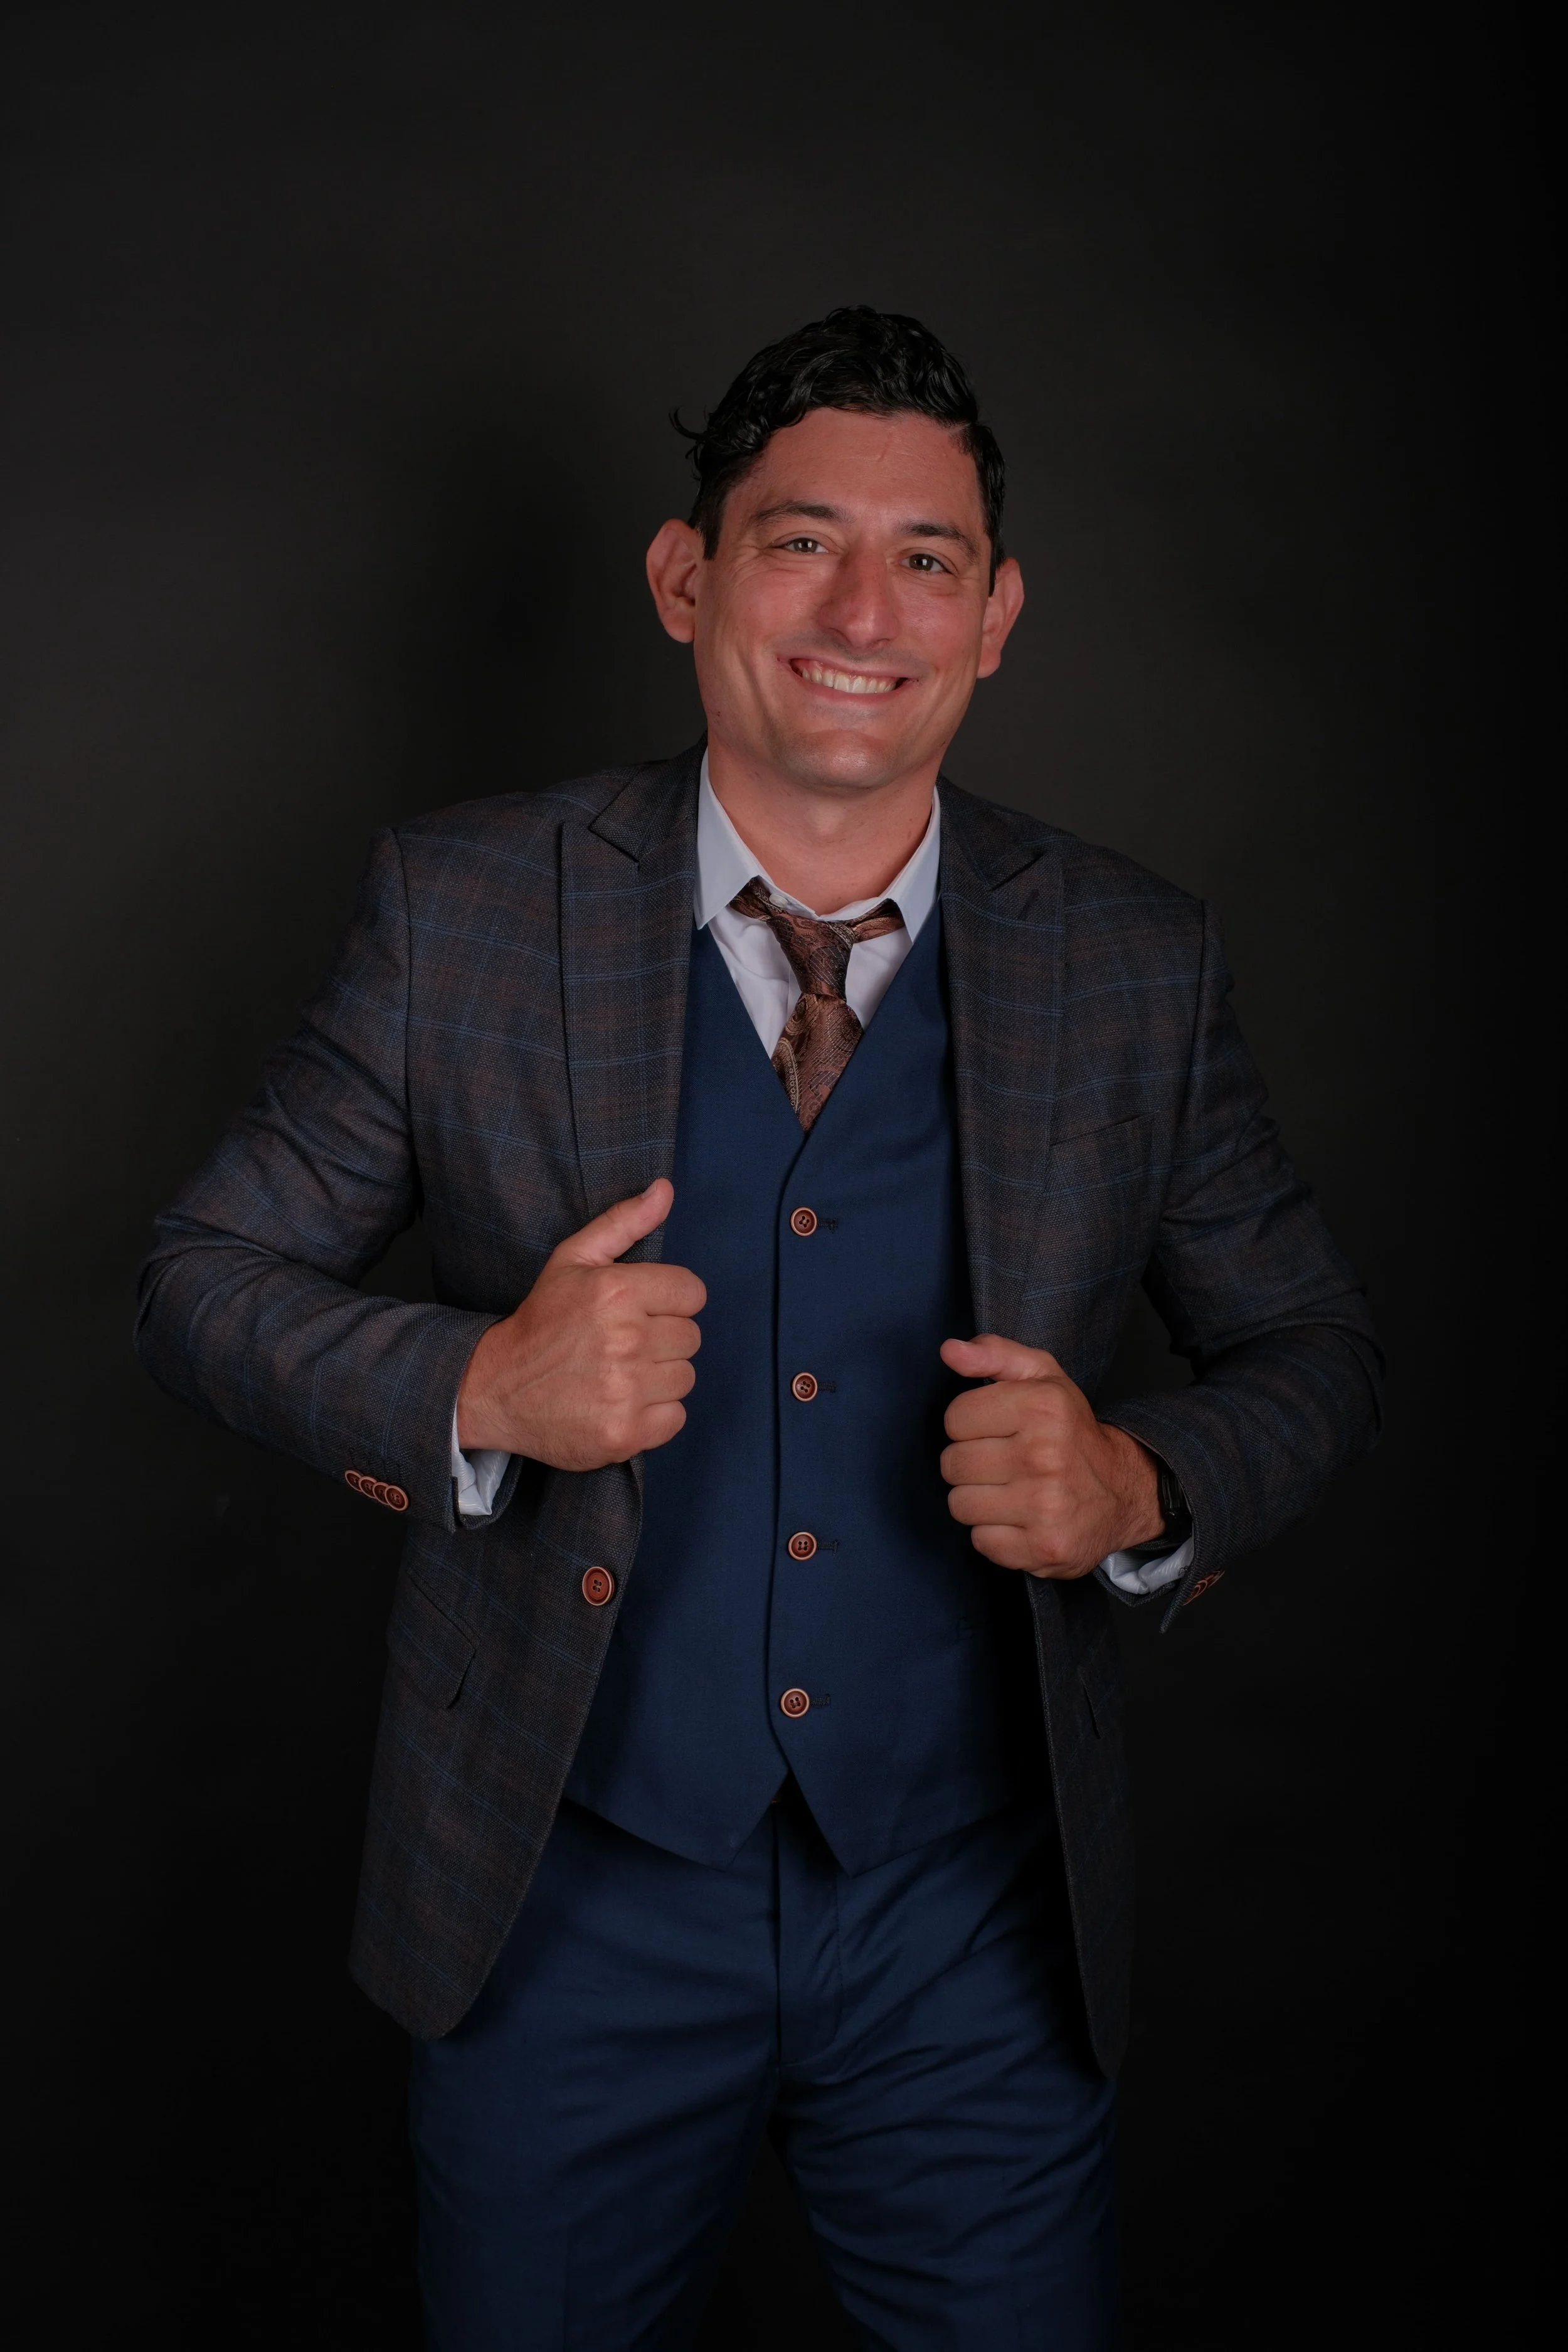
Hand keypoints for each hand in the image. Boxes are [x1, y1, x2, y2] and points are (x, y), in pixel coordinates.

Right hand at [455, 1179, 703, 1470]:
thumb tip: (664, 1190)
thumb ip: (623, 1222)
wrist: (495, 1388)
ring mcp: (626, 1390)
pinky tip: (622, 1403)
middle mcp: (626, 1339)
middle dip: (663, 1339)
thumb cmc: (541, 1321)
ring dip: (659, 1377)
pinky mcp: (624, 1433)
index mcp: (617, 1291)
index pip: (692, 1293)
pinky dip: (655, 1415)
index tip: (641, 1311)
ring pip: (685, 1377)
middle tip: (624, 1345)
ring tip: (620, 1374)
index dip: (669, 1301)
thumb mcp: (573, 1260)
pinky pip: (676, 1417)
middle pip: (691, 1337)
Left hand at [938, 1334, 1162, 1577]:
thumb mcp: (1042, 1378)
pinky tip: (1020, 1519)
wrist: (1123, 1491)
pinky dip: (995, 1534)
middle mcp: (1044, 1456)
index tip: (997, 1430)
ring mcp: (1044, 1507)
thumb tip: (949, 1350)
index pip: (955, 1418)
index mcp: (1042, 1406)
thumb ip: (995, 1354)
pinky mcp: (1043, 1548)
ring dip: (979, 1500)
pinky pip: (980, 1541)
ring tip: (1010, 1491)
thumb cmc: (1071, 1431)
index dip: (970, 1424)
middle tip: (1004, 1463)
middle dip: (971, 1463)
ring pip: (960, 1505)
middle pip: (952, 1464)